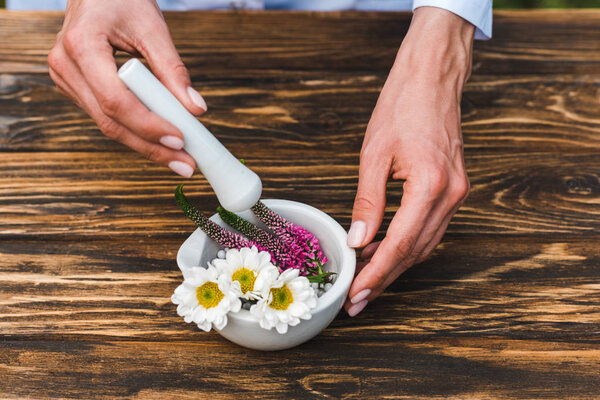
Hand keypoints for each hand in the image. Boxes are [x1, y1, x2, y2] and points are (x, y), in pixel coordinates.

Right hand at [48, 0, 205, 176]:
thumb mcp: (152, 28)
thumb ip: (173, 70)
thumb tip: (196, 110)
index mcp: (81, 45)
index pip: (116, 100)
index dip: (149, 125)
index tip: (180, 139)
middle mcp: (65, 66)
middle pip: (110, 121)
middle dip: (152, 147)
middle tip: (186, 165)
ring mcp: (66, 80)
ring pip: (108, 125)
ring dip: (146, 145)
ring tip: (180, 159)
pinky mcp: (76, 88)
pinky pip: (107, 117)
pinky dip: (136, 131)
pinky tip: (161, 142)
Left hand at [344, 7, 473, 315]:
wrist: (432, 79)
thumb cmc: (402, 107)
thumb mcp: (374, 155)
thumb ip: (367, 202)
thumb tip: (358, 240)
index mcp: (431, 186)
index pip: (399, 245)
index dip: (376, 274)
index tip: (357, 293)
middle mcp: (451, 195)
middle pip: (414, 251)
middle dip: (385, 277)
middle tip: (359, 298)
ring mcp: (458, 192)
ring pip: (425, 244)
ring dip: (396, 264)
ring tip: (367, 277)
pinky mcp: (455, 187)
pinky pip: (431, 227)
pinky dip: (408, 243)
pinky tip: (385, 248)